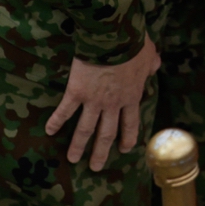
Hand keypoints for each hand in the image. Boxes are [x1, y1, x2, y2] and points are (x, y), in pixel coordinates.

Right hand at [47, 40, 159, 171]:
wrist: (112, 38)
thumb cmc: (133, 44)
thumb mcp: (149, 54)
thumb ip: (152, 64)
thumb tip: (156, 65)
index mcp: (131, 96)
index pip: (130, 123)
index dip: (127, 137)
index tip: (124, 149)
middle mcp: (112, 104)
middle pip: (106, 133)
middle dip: (101, 152)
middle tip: (95, 167)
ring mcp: (93, 100)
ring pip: (85, 128)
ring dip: (78, 145)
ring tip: (72, 159)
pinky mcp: (76, 92)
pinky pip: (65, 110)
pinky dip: (56, 120)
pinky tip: (49, 130)